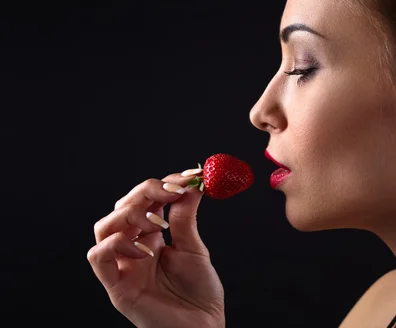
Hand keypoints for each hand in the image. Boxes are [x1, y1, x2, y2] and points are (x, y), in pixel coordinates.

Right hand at [87, 172, 224, 327]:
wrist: (203, 327)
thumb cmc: (199, 293)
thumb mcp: (194, 248)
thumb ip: (186, 217)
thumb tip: (192, 183)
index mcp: (152, 236)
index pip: (146, 200)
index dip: (163, 183)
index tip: (189, 176)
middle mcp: (133, 247)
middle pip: (122, 207)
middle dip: (146, 193)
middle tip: (173, 191)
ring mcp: (123, 266)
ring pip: (104, 226)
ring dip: (129, 215)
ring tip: (158, 223)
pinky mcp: (117, 286)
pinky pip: (99, 257)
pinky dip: (116, 245)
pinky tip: (145, 250)